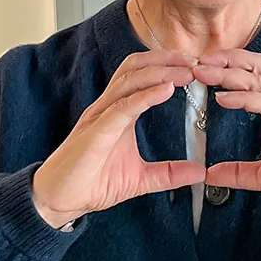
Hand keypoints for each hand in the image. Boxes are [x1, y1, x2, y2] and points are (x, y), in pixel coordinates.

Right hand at [32, 51, 205, 228]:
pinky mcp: (95, 132)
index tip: (196, 66)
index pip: (143, 75)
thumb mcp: (140, 178)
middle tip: (197, 62)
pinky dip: (145, 96)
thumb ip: (170, 173)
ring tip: (187, 72)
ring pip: (129, 81)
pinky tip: (166, 90)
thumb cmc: (91, 183)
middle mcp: (108, 108)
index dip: (168, 65)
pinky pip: (121, 107)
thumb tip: (200, 172)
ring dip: (160, 72)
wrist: (60, 201)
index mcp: (119, 112)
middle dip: (167, 60)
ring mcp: (99, 117)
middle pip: (136, 68)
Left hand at [193, 51, 260, 215]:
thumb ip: (239, 173)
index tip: (201, 68)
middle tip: (196, 62)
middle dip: (225, 60)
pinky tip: (224, 98)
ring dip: (229, 73)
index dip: (228, 66)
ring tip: (205, 72)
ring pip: (260, 79)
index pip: (254, 75)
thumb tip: (211, 175)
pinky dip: (245, 98)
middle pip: (256, 67)